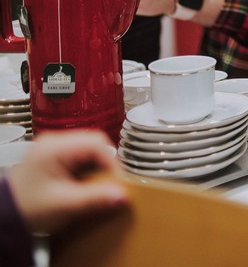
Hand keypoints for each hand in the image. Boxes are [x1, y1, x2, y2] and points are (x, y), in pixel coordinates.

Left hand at [8, 131, 126, 233]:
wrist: (5, 218)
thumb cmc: (27, 209)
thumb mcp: (65, 205)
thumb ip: (95, 198)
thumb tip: (123, 195)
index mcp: (54, 147)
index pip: (96, 142)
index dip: (112, 161)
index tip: (118, 181)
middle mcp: (53, 141)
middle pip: (94, 143)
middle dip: (106, 164)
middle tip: (110, 183)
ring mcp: (53, 147)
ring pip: (90, 149)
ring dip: (98, 167)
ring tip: (98, 185)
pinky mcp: (54, 156)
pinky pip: (81, 155)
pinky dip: (88, 169)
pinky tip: (86, 183)